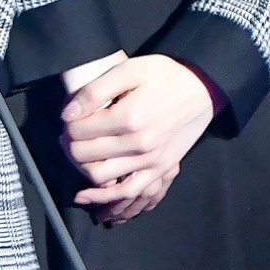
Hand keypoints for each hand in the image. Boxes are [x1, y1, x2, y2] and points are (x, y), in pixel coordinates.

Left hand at [59, 51, 217, 223]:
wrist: (202, 88)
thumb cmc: (164, 76)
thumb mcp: (129, 70)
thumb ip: (95, 91)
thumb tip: (68, 115)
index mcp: (128, 117)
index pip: (79, 131)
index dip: (67, 126)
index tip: (68, 120)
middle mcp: (139, 144)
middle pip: (86, 156)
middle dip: (70, 148)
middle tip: (67, 138)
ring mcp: (151, 161)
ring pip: (102, 179)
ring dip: (81, 173)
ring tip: (75, 160)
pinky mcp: (161, 169)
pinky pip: (129, 193)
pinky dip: (106, 200)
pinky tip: (88, 197)